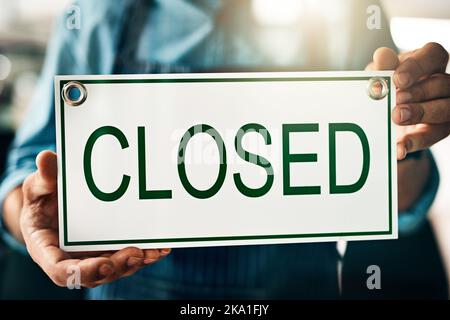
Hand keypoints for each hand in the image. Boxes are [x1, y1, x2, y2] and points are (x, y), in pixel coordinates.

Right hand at [20, 150, 170, 287]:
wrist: (54, 203)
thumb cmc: (43, 196)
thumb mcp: (38, 185)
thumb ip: (44, 177)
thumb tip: (46, 158)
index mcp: (47, 249)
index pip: (61, 270)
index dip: (82, 272)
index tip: (104, 263)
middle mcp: (71, 259)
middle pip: (95, 274)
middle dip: (118, 266)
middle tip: (137, 253)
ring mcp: (92, 258)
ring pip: (116, 269)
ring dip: (136, 262)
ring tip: (156, 251)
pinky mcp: (110, 251)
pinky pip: (127, 259)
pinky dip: (145, 255)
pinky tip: (162, 247)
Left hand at [366, 43, 449, 159]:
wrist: (384, 111)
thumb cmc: (386, 84)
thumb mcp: (380, 74)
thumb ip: (382, 67)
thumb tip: (382, 55)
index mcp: (429, 61)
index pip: (433, 55)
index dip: (417, 67)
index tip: (398, 79)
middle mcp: (443, 82)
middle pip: (442, 84)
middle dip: (419, 92)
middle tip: (397, 100)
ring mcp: (446, 105)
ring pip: (446, 109)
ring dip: (422, 113)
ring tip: (397, 117)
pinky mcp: (440, 129)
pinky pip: (433, 136)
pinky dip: (415, 142)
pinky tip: (399, 147)